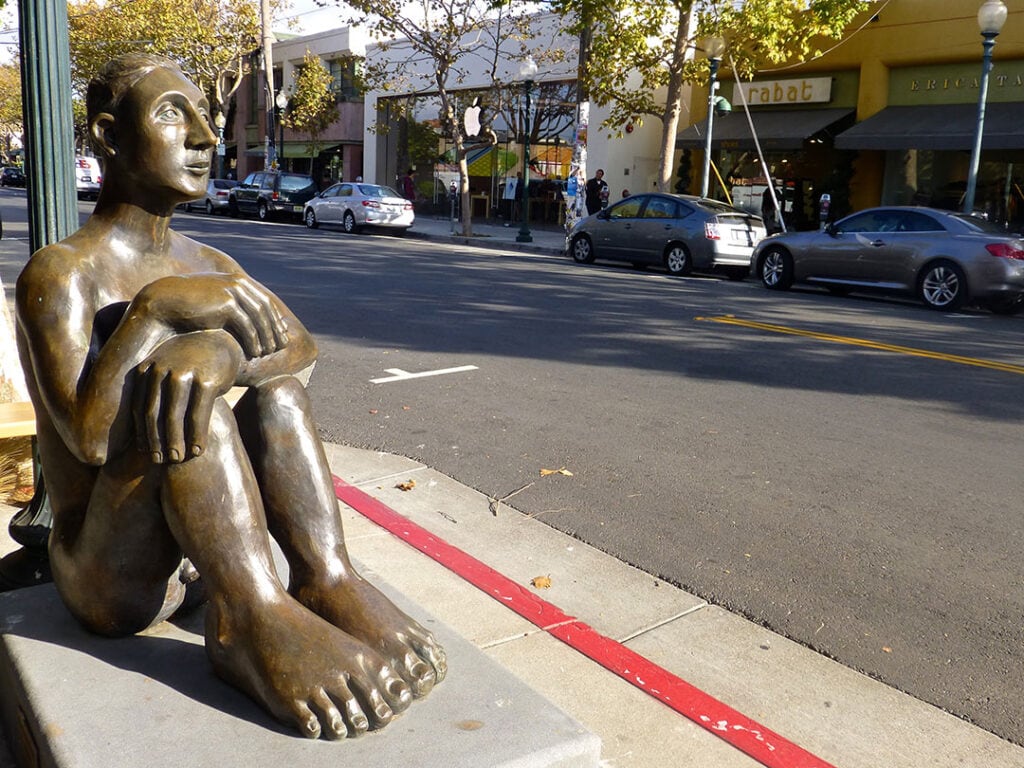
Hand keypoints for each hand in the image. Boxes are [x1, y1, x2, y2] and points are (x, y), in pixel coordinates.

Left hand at [133, 331, 241, 462]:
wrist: (223, 341)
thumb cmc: (193, 364)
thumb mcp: (169, 370)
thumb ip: (155, 392)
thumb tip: (142, 432)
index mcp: (148, 368)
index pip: (140, 407)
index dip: (143, 434)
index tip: (147, 453)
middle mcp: (162, 369)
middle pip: (155, 413)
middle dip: (156, 441)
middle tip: (161, 460)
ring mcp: (185, 373)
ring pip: (175, 416)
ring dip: (175, 442)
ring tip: (178, 459)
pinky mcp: (207, 380)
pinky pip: (199, 414)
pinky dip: (197, 435)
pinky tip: (199, 450)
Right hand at [134, 273, 288, 359]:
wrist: (165, 302)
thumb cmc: (188, 305)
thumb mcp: (213, 303)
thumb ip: (230, 306)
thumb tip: (244, 319)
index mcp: (237, 281)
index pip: (264, 301)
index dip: (274, 319)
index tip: (280, 334)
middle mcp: (238, 284)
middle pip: (266, 309)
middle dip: (275, 328)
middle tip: (281, 346)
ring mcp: (233, 292)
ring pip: (260, 318)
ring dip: (267, 337)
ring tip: (270, 352)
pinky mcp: (227, 304)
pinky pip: (248, 326)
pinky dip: (255, 341)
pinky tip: (256, 353)